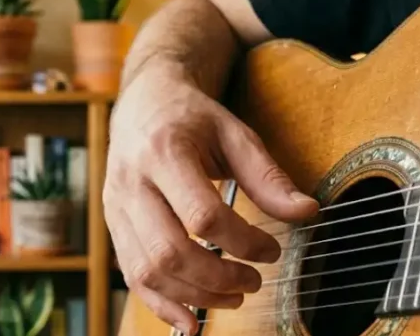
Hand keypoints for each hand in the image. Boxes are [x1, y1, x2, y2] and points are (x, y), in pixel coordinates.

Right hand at [104, 65, 318, 334]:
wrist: (142, 104)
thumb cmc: (190, 117)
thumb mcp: (233, 133)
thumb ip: (267, 175)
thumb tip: (306, 213)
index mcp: (163, 152)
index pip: (201, 214)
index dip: (243, 242)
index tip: (272, 250)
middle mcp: (131, 182)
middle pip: (169, 250)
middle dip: (218, 278)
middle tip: (254, 282)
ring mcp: (116, 206)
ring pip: (147, 270)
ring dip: (194, 294)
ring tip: (233, 296)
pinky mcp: (113, 224)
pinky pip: (131, 275)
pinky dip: (160, 304)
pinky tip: (190, 320)